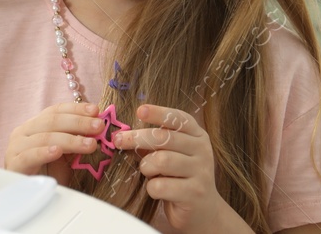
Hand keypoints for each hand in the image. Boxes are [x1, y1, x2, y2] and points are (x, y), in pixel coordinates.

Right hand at [3, 101, 106, 186]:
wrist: (29, 198)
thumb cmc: (49, 175)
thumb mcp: (66, 155)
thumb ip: (77, 140)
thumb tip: (98, 127)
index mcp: (36, 125)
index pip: (56, 111)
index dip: (76, 109)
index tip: (96, 110)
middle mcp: (24, 131)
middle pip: (52, 121)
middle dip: (78, 122)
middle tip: (99, 126)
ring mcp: (17, 146)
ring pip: (45, 137)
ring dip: (70, 139)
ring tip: (90, 144)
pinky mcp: (14, 163)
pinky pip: (30, 155)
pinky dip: (44, 152)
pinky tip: (58, 151)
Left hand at [115, 104, 235, 231]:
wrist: (202, 209)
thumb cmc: (179, 176)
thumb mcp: (172, 153)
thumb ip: (157, 141)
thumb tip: (124, 133)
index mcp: (197, 136)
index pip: (178, 118)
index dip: (158, 113)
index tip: (139, 111)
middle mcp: (202, 151)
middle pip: (163, 138)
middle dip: (136, 138)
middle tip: (118, 140)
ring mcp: (201, 172)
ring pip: (161, 161)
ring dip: (146, 166)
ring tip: (147, 171)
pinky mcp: (194, 193)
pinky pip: (161, 186)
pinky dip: (151, 188)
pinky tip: (156, 190)